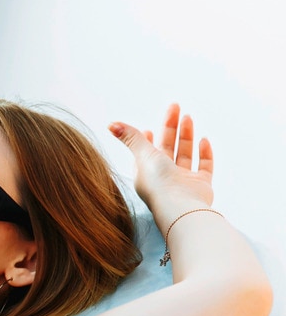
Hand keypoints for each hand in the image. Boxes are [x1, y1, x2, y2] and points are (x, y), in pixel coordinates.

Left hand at [109, 103, 213, 228]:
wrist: (181, 208)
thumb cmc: (158, 184)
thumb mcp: (142, 155)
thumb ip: (130, 138)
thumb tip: (111, 123)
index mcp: (146, 173)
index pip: (146, 152)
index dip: (147, 140)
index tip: (148, 128)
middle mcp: (164, 178)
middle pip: (167, 148)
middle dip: (171, 127)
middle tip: (175, 107)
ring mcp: (183, 182)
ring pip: (185, 155)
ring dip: (186, 136)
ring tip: (188, 116)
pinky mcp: (201, 186)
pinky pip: (204, 167)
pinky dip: (204, 153)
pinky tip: (204, 139)